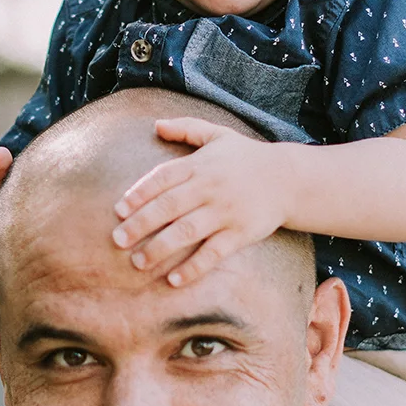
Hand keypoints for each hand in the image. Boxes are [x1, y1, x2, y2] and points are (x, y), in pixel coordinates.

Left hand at [111, 117, 291, 286]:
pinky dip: (194, 267)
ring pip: (187, 231)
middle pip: (169, 206)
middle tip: (117, 240)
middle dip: (141, 224)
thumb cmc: (246, 158)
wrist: (289, 178)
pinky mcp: (241, 233)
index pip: (163, 178)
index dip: (139, 193)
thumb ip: (186, 128)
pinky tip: (174, 280)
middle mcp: (211, 187)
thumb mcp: (218, 136)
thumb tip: (155, 125)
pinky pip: (214, 253)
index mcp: (201, 165)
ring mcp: (226, 212)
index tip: (118, 210)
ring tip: (138, 262)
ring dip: (160, 248)